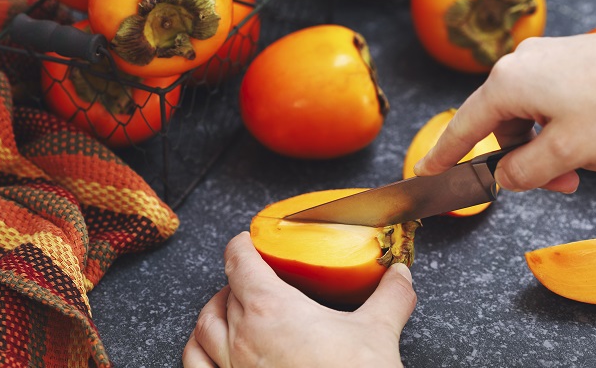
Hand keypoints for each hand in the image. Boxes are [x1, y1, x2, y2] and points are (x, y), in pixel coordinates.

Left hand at [182, 231, 416, 367]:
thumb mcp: (378, 334)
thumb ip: (390, 297)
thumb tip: (400, 275)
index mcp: (271, 310)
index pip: (240, 262)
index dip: (242, 245)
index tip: (249, 241)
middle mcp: (242, 338)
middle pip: (225, 294)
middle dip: (238, 281)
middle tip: (255, 278)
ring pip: (203, 328)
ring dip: (214, 312)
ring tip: (228, 308)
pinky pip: (195, 365)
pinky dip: (198, 350)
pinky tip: (209, 349)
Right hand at [415, 13, 595, 192]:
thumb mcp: (566, 151)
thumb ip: (523, 173)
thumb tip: (503, 178)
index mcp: (507, 84)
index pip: (463, 128)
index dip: (444, 157)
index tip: (426, 174)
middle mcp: (521, 66)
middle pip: (508, 130)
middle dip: (536, 163)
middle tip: (566, 183)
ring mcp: (549, 61)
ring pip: (540, 122)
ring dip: (567, 150)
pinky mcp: (574, 61)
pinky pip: (563, 107)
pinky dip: (582, 131)